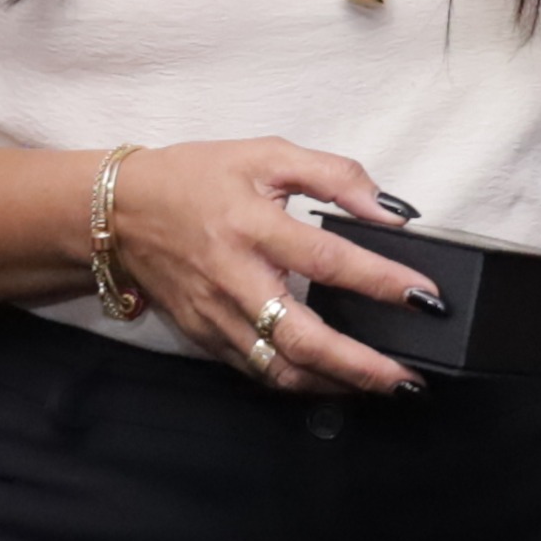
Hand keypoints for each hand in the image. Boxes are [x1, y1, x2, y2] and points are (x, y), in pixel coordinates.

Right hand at [107, 138, 430, 393]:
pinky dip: (301, 382)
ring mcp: (215, 316)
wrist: (116, 213)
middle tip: (409, 377)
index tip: (425, 298)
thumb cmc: (194, 179)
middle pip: (302, 337)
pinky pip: (258, 371)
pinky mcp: (205, 337)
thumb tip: (389, 212)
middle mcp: (232, 279)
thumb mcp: (265, 155)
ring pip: (281, 368)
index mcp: (250, 227)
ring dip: (337, 384)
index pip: (326, 260)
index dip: (380, 282)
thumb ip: (334, 176)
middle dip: (362, 366)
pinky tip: (335, 381)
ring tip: (384, 386)